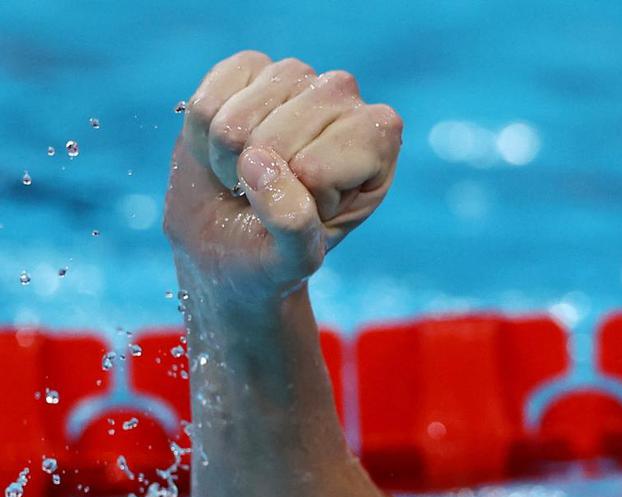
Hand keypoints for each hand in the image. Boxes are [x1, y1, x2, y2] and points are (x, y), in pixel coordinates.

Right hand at [163, 51, 402, 294]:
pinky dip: (201, 134)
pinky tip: (226, 149)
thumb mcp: (293, 260)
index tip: (308, 211)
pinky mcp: (250, 68)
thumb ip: (293, 225)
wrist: (224, 240)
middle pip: (278, 138)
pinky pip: (209, 100)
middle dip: (256, 181)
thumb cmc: (272, 252)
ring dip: (226, 160)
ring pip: (238, 118)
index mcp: (377, 145)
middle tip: (266, 197)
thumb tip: (259, 163)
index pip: (320, 165)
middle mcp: (346, 101)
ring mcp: (298, 79)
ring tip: (245, 175)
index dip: (301, 196)